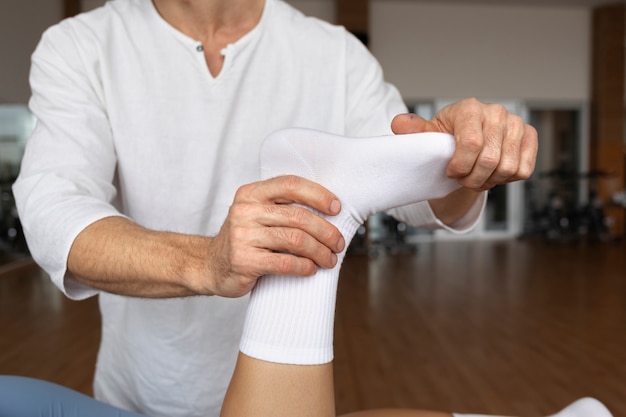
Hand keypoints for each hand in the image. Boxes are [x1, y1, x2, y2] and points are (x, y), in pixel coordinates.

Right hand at [204, 175, 345, 297]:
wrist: (209, 265)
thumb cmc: (244, 239)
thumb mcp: (256, 214)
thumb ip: (282, 208)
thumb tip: (327, 211)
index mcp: (251, 193)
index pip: (290, 185)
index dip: (318, 195)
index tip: (336, 208)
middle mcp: (245, 211)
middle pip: (298, 216)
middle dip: (326, 231)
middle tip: (338, 243)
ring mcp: (242, 236)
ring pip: (295, 240)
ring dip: (319, 251)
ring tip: (329, 259)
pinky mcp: (244, 261)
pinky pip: (284, 263)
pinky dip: (304, 267)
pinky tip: (311, 269)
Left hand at [391, 98, 537, 190]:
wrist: (470, 139)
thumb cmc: (448, 136)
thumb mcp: (430, 134)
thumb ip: (415, 131)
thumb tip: (400, 124)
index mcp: (469, 108)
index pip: (470, 143)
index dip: (460, 166)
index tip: (450, 172)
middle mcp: (496, 112)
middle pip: (490, 160)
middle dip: (473, 178)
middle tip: (463, 179)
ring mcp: (516, 123)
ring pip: (507, 167)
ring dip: (490, 181)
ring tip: (477, 176)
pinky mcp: (530, 136)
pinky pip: (523, 170)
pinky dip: (507, 179)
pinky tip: (494, 173)